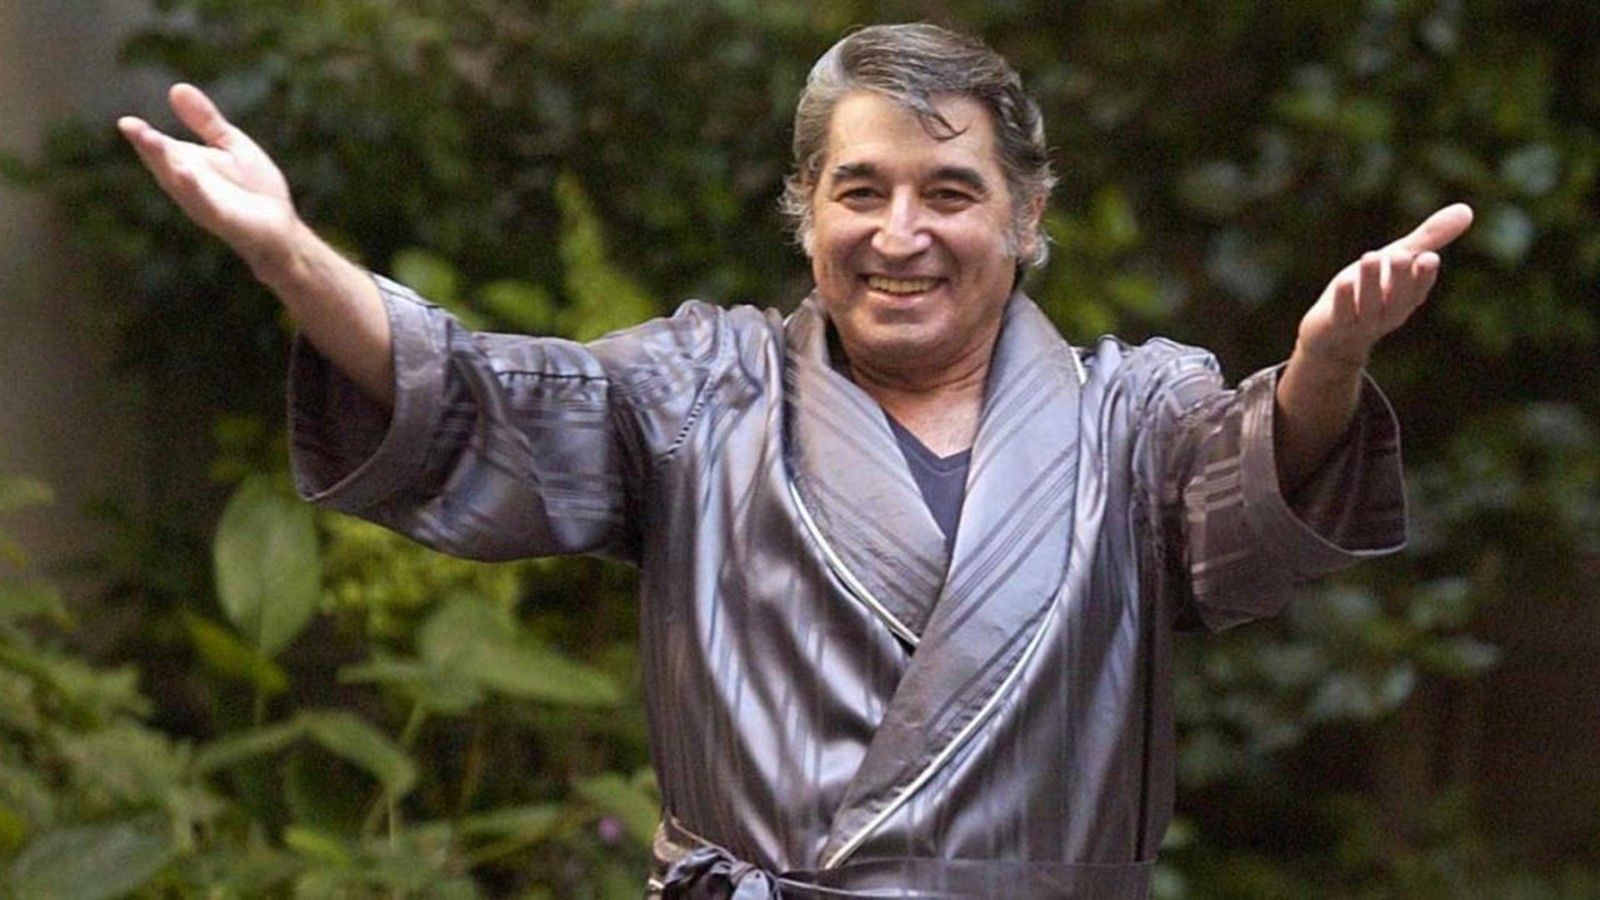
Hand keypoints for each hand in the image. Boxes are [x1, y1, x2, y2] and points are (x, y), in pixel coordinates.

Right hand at [118, 84, 300, 276]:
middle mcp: (187, 183)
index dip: (143, 135)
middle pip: (163, 163)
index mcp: (187, 163)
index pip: (160, 147)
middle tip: (130, 126)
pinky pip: (205, 202)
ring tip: (149, 141)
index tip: (126, 122)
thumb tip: (176, 88)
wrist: (281, 227)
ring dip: (164, 162)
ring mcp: (202, 201)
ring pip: (178, 181)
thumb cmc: (254, 188)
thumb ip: (205, 121)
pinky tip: (186, 172)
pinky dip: (194, 188)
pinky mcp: (222, 217)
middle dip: (148, 146)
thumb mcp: (231, 144)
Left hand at [1295, 203, 1474, 371]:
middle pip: (1398, 297)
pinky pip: (1341, 315)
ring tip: (1371, 256)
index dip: (1424, 275)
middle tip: (1401, 255)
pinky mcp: (1335, 326)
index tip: (1430, 258)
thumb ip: (1429, 238)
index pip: (1420, 287)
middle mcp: (1388, 312)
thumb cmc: (1371, 289)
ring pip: (1368, 305)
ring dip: (1370, 282)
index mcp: (1407, 296)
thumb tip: (1467, 210)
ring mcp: (1361, 322)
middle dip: (1401, 277)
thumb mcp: (1399, 259)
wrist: (1334, 334)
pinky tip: (1343, 281)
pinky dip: (1343, 299)